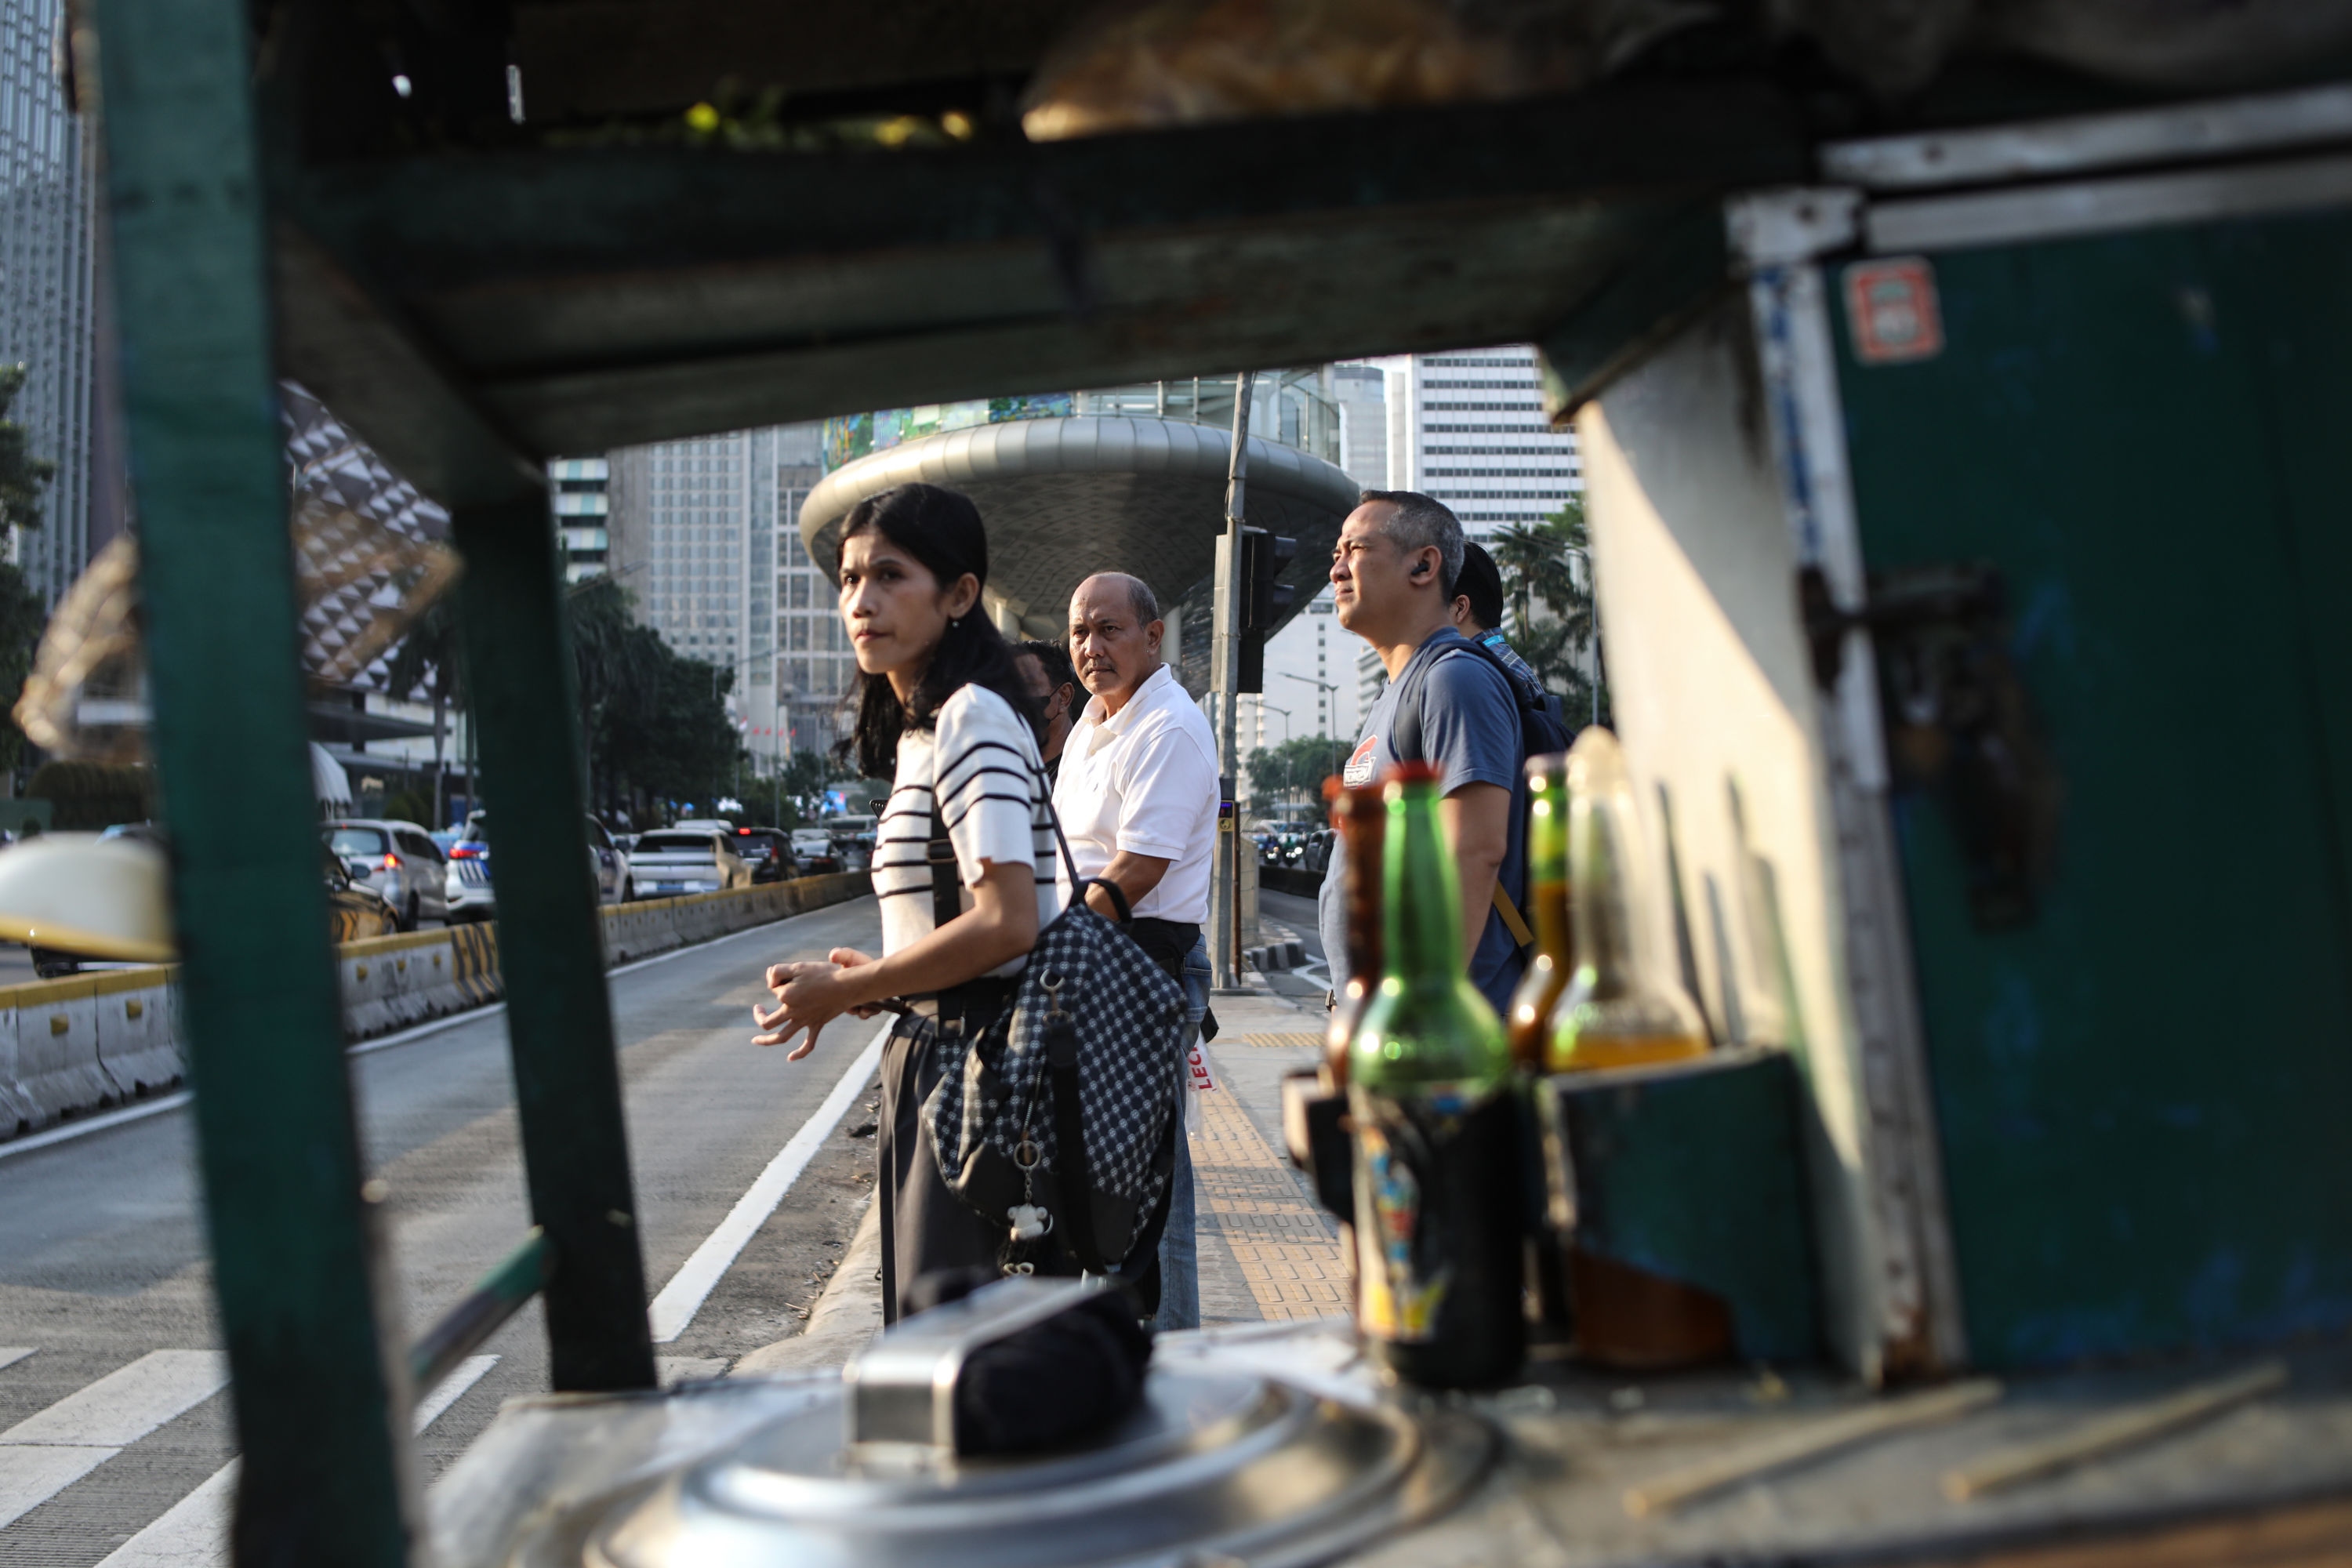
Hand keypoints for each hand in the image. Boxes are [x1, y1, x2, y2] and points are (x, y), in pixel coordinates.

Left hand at [753, 949, 879, 1058]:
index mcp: (785, 996)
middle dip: (759, 1016)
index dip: (779, 981)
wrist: (848, 985)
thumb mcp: (798, 966)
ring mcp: (805, 1021)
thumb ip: (778, 971)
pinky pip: (808, 1044)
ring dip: (766, 1041)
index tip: (791, 974)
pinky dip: (799, 1053)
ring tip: (755, 1040)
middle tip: (758, 1008)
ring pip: (781, 1037)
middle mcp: (792, 1011)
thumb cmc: (824, 973)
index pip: (774, 990)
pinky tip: (790, 1058)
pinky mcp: (817, 1025)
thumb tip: (769, 983)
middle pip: (767, 1021)